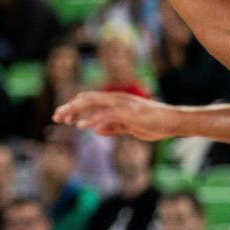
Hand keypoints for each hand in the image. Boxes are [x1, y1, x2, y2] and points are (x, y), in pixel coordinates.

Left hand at [53, 90, 178, 139]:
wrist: (173, 122)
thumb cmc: (154, 124)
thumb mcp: (129, 127)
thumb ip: (113, 127)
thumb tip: (96, 129)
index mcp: (116, 102)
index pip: (90, 101)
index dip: (75, 107)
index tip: (63, 117)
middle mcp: (117, 99)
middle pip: (87, 99)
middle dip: (70, 107)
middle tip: (55, 116)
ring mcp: (122, 104)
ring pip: (93, 103)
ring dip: (76, 110)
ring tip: (63, 119)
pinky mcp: (129, 113)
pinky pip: (107, 115)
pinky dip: (93, 118)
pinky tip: (82, 125)